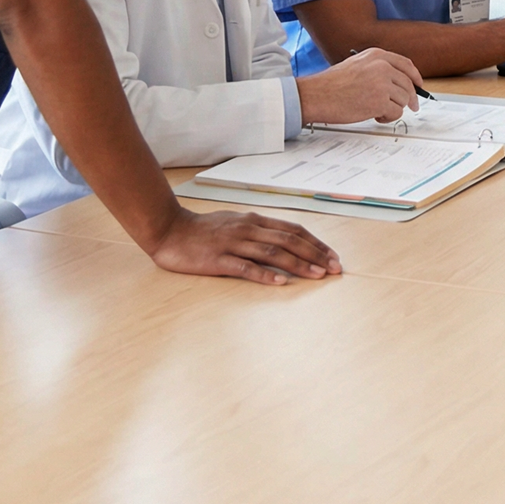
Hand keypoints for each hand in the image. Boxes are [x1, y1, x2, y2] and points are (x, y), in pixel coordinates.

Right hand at [149, 207, 340, 285]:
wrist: (169, 229)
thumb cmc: (204, 230)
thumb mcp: (236, 223)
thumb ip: (259, 231)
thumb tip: (285, 241)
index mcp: (255, 220)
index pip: (294, 230)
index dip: (316, 243)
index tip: (333, 257)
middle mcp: (249, 229)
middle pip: (290, 240)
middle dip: (316, 254)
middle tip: (335, 269)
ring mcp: (234, 243)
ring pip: (273, 252)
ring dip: (298, 264)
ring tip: (317, 275)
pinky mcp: (218, 259)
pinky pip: (245, 267)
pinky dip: (265, 274)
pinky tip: (281, 282)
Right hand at [297, 48, 423, 125]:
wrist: (316, 95)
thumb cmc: (330, 84)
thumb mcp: (356, 65)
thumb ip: (378, 68)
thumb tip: (398, 82)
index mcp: (376, 55)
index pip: (406, 64)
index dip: (415, 76)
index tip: (419, 86)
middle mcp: (382, 67)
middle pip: (408, 84)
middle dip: (409, 98)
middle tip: (410, 107)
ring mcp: (382, 84)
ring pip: (403, 100)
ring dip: (393, 108)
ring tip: (376, 110)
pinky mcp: (380, 101)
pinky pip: (396, 112)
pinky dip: (387, 117)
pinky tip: (375, 116)